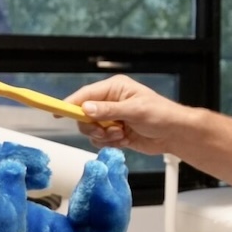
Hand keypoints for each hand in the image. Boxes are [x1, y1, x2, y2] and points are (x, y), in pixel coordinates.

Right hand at [67, 74, 186, 153]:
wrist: (173, 133)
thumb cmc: (161, 114)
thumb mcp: (135, 111)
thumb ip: (109, 111)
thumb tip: (86, 109)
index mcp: (115, 88)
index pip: (86, 95)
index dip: (71, 104)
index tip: (58, 112)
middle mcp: (111, 101)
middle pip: (84, 115)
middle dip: (93, 127)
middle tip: (106, 131)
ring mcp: (112, 117)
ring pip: (91, 130)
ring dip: (104, 136)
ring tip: (121, 135)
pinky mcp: (115, 132)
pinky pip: (100, 140)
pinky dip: (110, 143)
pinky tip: (124, 140)